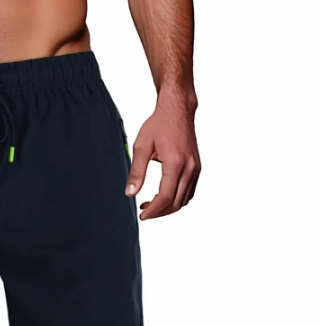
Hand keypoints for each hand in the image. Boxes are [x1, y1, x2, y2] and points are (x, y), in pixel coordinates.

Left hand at [126, 91, 200, 219]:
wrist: (177, 110)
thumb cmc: (159, 124)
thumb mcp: (142, 146)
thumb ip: (136, 171)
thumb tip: (130, 193)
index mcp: (175, 163)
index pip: (166, 197)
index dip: (153, 210)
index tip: (142, 215)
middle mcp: (189, 168)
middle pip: (177, 203)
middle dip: (160, 212)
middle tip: (144, 211)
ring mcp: (195, 168)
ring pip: (185, 199)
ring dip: (169, 206)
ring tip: (151, 204)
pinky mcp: (197, 167)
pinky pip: (189, 191)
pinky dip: (178, 198)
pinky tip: (164, 194)